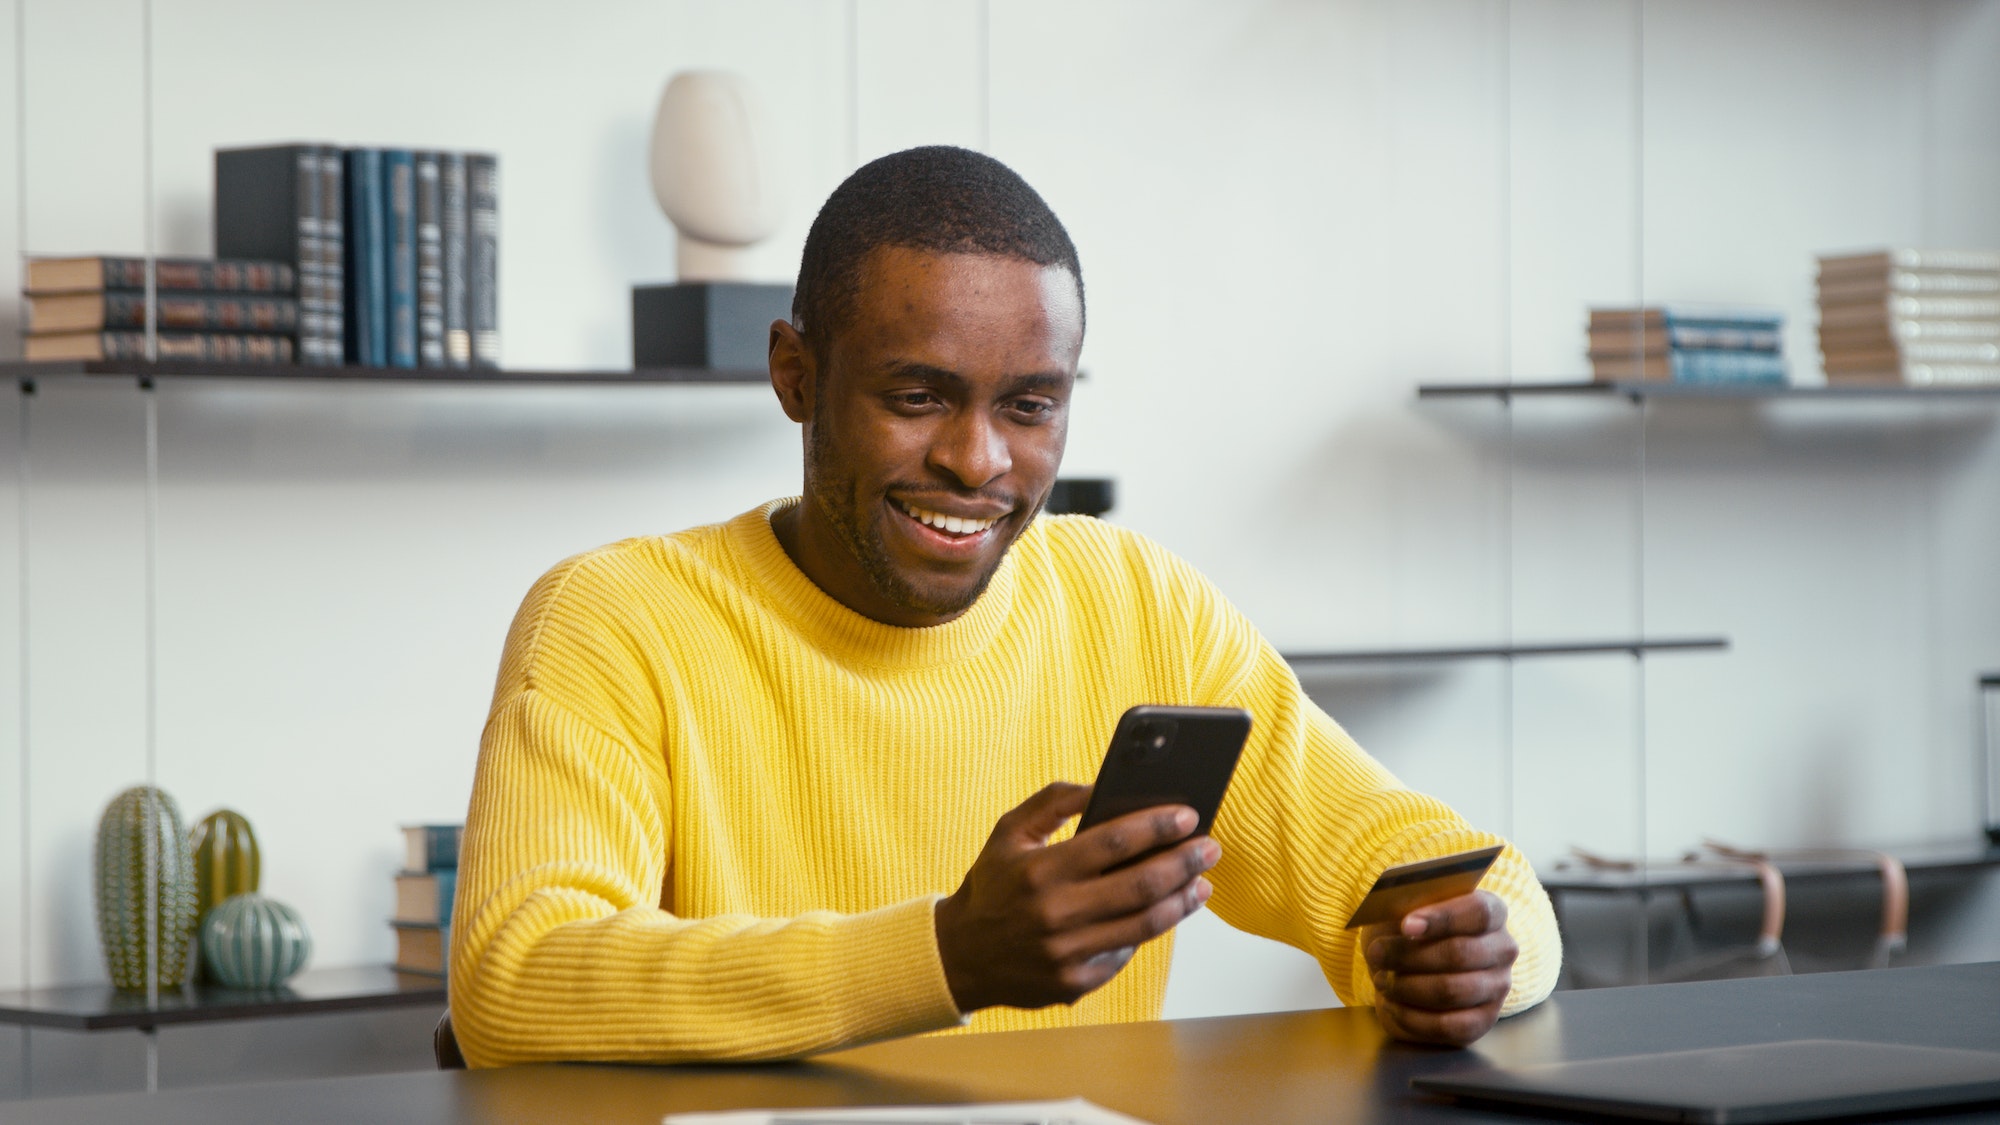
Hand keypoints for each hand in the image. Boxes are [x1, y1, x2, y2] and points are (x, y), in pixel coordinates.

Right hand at [934, 782, 1219, 1012]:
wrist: (959, 955)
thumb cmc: (992, 884)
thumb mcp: (1009, 831)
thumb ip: (1053, 801)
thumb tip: (1102, 784)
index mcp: (1040, 869)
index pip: (1115, 841)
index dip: (1158, 826)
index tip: (1189, 815)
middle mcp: (1055, 913)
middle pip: (1140, 885)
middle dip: (1184, 862)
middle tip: (1211, 847)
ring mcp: (1066, 953)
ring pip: (1143, 925)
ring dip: (1181, 901)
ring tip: (1202, 883)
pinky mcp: (1073, 983)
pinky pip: (1125, 954)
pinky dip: (1150, 931)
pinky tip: (1167, 912)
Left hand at [1362, 889, 1516, 1046]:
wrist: (1411, 967)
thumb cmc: (1409, 931)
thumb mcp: (1405, 909)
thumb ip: (1406, 906)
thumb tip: (1399, 916)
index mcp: (1493, 911)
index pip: (1478, 912)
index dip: (1442, 918)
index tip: (1406, 925)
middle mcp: (1503, 949)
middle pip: (1460, 953)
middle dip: (1410, 956)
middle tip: (1377, 955)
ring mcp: (1498, 987)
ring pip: (1452, 990)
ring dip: (1407, 987)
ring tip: (1381, 980)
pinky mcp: (1483, 1021)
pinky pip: (1448, 1025)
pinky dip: (1412, 1017)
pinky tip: (1391, 1004)